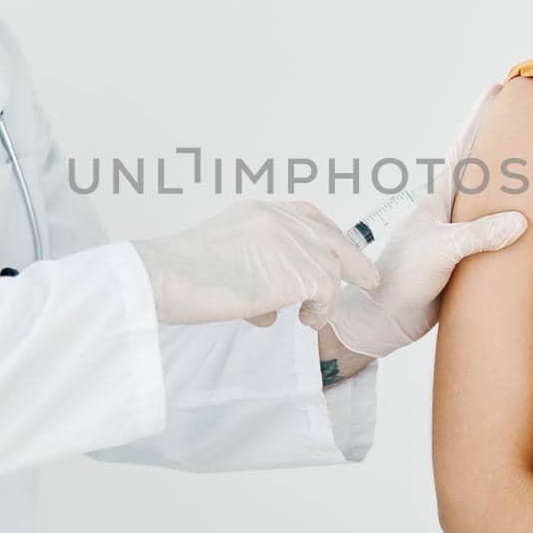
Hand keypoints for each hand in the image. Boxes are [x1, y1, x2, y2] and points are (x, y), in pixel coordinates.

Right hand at [132, 200, 379, 328]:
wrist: (164, 277)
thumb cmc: (180, 276)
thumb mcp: (224, 258)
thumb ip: (255, 269)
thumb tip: (274, 306)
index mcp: (259, 211)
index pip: (308, 216)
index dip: (328, 236)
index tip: (339, 252)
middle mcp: (279, 219)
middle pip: (332, 239)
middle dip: (354, 261)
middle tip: (368, 280)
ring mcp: (290, 243)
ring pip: (330, 270)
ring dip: (323, 299)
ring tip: (309, 318)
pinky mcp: (297, 270)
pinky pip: (326, 294)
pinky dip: (319, 312)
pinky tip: (304, 321)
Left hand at [327, 81, 527, 357]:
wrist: (387, 318)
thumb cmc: (403, 279)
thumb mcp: (442, 252)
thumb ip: (478, 236)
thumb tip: (520, 221)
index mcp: (439, 196)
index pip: (465, 146)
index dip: (481, 116)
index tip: (500, 88)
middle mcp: (450, 208)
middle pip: (481, 166)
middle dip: (502, 139)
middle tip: (526, 113)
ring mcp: (457, 230)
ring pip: (489, 197)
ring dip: (509, 178)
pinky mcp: (465, 256)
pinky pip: (494, 227)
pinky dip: (511, 217)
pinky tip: (525, 216)